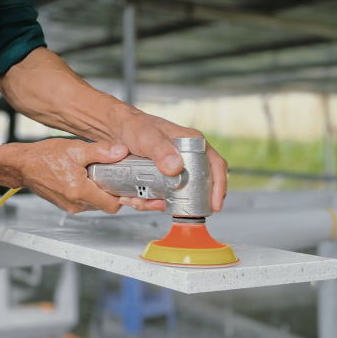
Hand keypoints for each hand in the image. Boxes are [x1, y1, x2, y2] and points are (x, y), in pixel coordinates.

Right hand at [0, 139, 128, 213]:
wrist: (23, 165)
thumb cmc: (44, 156)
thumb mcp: (75, 149)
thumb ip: (101, 151)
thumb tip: (120, 152)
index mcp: (80, 191)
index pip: (112, 205)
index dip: (121, 195)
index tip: (124, 184)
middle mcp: (75, 203)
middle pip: (105, 205)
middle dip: (110, 191)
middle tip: (111, 174)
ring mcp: (70, 206)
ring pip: (95, 204)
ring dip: (99, 191)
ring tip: (94, 173)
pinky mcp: (65, 205)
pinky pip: (84, 202)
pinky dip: (88, 192)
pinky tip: (84, 177)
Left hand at [114, 109, 228, 212]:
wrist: (117, 129)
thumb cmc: (136, 126)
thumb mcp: (148, 137)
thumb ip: (161, 150)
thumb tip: (176, 168)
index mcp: (193, 144)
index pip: (216, 166)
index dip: (219, 186)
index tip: (215, 204)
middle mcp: (188, 157)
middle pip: (199, 186)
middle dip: (187, 202)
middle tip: (175, 210)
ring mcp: (175, 169)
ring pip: (178, 195)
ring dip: (163, 204)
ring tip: (147, 203)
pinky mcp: (163, 178)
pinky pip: (164, 195)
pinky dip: (153, 201)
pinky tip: (140, 199)